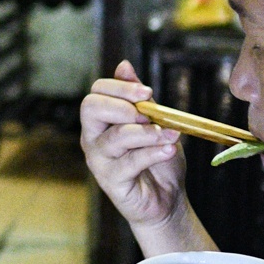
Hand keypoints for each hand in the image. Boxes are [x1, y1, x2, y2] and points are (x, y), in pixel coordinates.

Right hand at [80, 60, 187, 235]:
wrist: (167, 198)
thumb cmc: (158, 159)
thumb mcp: (153, 122)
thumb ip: (139, 98)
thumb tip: (124, 65)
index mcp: (101, 121)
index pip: (97, 91)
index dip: (121, 87)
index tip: (148, 93)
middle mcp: (92, 138)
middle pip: (92, 108)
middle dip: (124, 105)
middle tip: (149, 114)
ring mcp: (99, 161)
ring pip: (116, 136)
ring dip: (148, 132)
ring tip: (171, 135)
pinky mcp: (111, 182)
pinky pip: (130, 162)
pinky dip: (153, 153)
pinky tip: (169, 150)